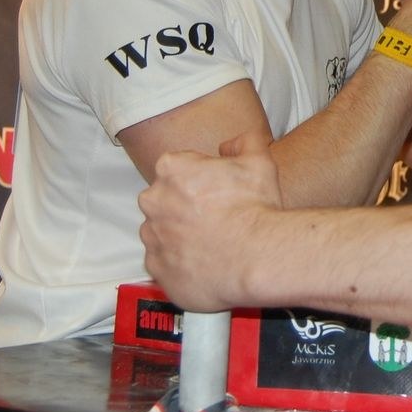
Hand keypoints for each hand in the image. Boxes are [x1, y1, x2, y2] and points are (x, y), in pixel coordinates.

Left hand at [136, 131, 280, 311]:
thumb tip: (229, 145)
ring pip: (162, 232)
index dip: (201, 180)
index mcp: (171, 169)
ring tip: (213, 243)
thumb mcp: (259, 161)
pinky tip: (206, 262)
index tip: (218, 193)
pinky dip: (180, 263)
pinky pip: (165, 263)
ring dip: (180, 235)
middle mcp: (153, 201)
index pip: (178, 169)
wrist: (258, 258)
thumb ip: (244, 142)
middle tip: (216, 218)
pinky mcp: (157, 269)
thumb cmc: (256, 209)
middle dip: (185, 207)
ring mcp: (152, 237)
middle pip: (165, 200)